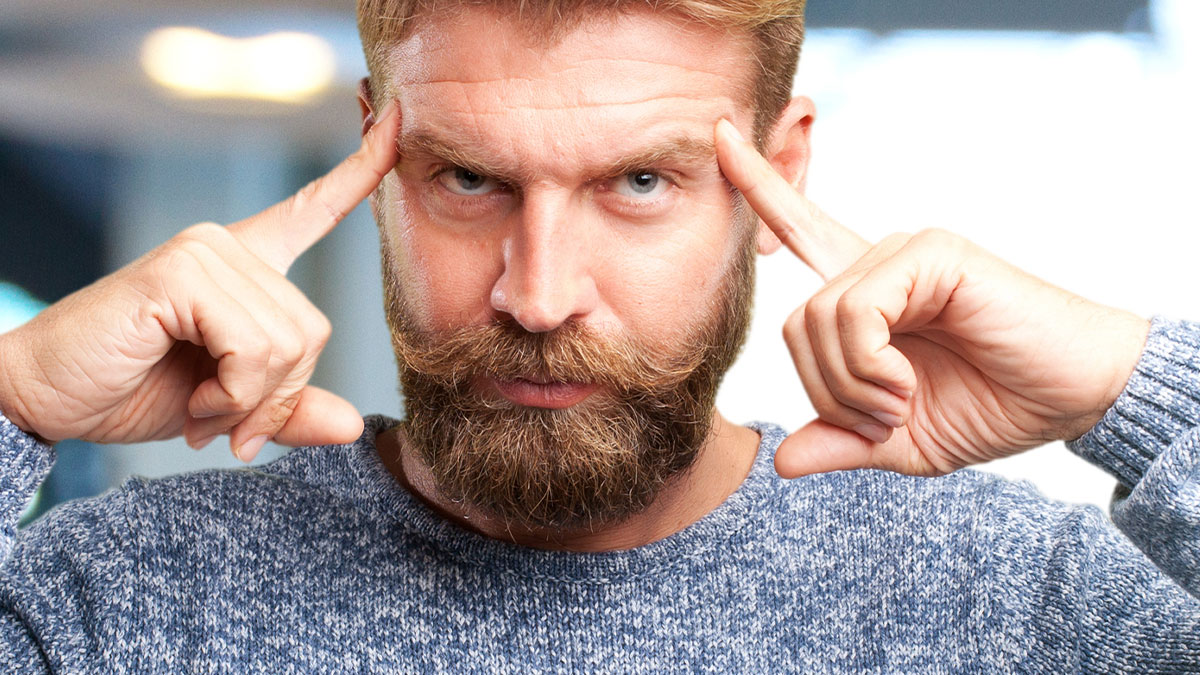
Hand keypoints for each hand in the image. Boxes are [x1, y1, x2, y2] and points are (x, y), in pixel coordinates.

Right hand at [0, 101, 401, 460]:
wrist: (46, 395)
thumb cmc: (132, 387)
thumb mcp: (229, 409)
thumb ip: (288, 411)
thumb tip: (353, 426)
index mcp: (246, 264)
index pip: (314, 209)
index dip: (361, 172)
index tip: (397, 124)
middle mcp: (228, 246)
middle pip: (314, 330)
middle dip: (277, 396)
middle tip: (224, 420)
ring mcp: (204, 252)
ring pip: (288, 344)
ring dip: (249, 402)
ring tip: (203, 409)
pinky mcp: (180, 273)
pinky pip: (253, 349)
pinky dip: (232, 394)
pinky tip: (194, 399)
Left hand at [714, 119, 1150, 477]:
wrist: (1072, 399)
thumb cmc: (992, 407)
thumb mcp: (901, 441)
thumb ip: (840, 444)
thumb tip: (780, 460)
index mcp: (864, 296)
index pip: (797, 229)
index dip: (756, 184)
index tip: (716, 134)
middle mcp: (876, 264)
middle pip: (793, 323)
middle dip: (828, 391)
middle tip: (884, 418)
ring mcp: (903, 252)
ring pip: (819, 317)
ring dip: (851, 383)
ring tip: (900, 402)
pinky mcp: (930, 253)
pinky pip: (856, 308)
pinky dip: (869, 362)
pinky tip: (904, 383)